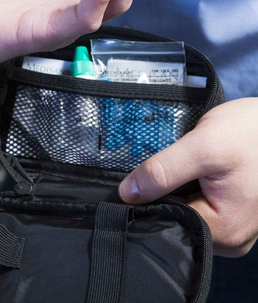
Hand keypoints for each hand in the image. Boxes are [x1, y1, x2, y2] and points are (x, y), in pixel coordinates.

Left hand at [119, 98, 257, 256]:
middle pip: (176, 220)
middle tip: (159, 168)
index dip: (148, 203)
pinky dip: (184, 186)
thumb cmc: (245, 134)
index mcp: (227, 232)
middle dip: (161, 195)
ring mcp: (231, 226)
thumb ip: (163, 171)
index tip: (135, 182)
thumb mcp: (202, 147)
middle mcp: (231, 238)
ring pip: (183, 211)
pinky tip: (187, 170)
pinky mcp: (228, 210)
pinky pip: (195, 203)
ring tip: (177, 166)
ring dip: (172, 190)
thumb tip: (127, 193)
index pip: (169, 226)